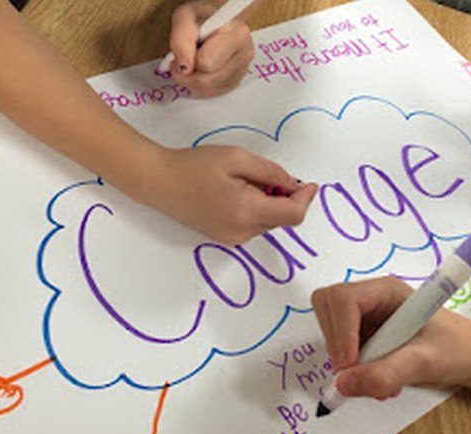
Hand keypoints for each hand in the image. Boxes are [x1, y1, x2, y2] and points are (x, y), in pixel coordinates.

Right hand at [130, 142, 317, 244]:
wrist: (160, 183)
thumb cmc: (195, 166)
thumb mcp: (237, 158)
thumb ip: (271, 173)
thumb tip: (295, 186)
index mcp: (246, 211)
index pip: (293, 215)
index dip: (306, 200)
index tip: (310, 185)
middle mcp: (242, 232)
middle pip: (282, 219)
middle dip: (286, 198)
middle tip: (268, 176)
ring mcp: (233, 239)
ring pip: (269, 223)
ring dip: (270, 204)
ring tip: (245, 183)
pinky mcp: (227, 239)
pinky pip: (255, 226)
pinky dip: (258, 210)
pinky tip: (239, 194)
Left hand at [169, 0, 254, 97]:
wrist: (215, 23)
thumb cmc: (202, 19)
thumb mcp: (185, 17)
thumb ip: (181, 38)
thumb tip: (185, 68)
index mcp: (238, 34)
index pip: (207, 63)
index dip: (190, 59)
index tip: (186, 49)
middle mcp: (245, 55)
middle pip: (207, 81)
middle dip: (189, 74)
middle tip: (183, 61)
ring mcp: (242, 72)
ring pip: (209, 91)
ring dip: (192, 82)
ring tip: (191, 65)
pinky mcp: (236, 84)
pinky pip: (213, 95)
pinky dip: (200, 87)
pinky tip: (200, 72)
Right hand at [311, 277, 470, 399]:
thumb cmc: (458, 350)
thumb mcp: (423, 362)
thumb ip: (384, 373)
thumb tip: (342, 384)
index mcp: (386, 291)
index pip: (342, 300)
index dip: (339, 333)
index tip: (349, 365)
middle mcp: (372, 299)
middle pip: (327, 308)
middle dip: (337, 344)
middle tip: (358, 370)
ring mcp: (366, 317)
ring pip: (331, 332)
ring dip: (347, 362)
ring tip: (380, 380)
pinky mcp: (365, 336)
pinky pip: (342, 350)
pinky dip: (354, 370)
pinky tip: (381, 379)